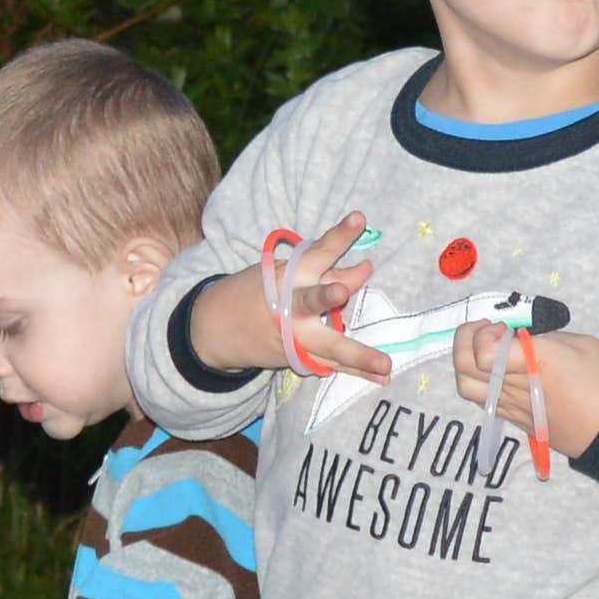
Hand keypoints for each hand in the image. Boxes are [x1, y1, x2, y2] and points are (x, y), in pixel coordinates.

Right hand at [190, 216, 391, 381]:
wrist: (214, 331)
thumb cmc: (256, 293)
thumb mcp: (284, 275)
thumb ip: (327, 273)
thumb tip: (366, 269)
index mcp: (288, 277)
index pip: (318, 251)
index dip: (339, 235)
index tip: (359, 219)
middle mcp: (292, 307)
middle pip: (312, 300)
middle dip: (325, 295)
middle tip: (340, 291)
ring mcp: (294, 337)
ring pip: (330, 346)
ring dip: (359, 356)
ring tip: (385, 366)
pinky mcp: (298, 358)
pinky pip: (331, 365)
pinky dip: (356, 371)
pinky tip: (381, 379)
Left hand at [458, 316, 598, 463]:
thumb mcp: (581, 344)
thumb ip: (545, 337)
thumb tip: (521, 337)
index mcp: (534, 364)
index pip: (483, 352)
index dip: (484, 333)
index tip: (503, 327)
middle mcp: (514, 386)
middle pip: (463, 366)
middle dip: (465, 340)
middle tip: (486, 330)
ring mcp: (509, 405)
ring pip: (465, 385)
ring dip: (466, 362)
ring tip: (485, 350)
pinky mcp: (511, 418)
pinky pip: (480, 397)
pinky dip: (478, 379)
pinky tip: (497, 370)